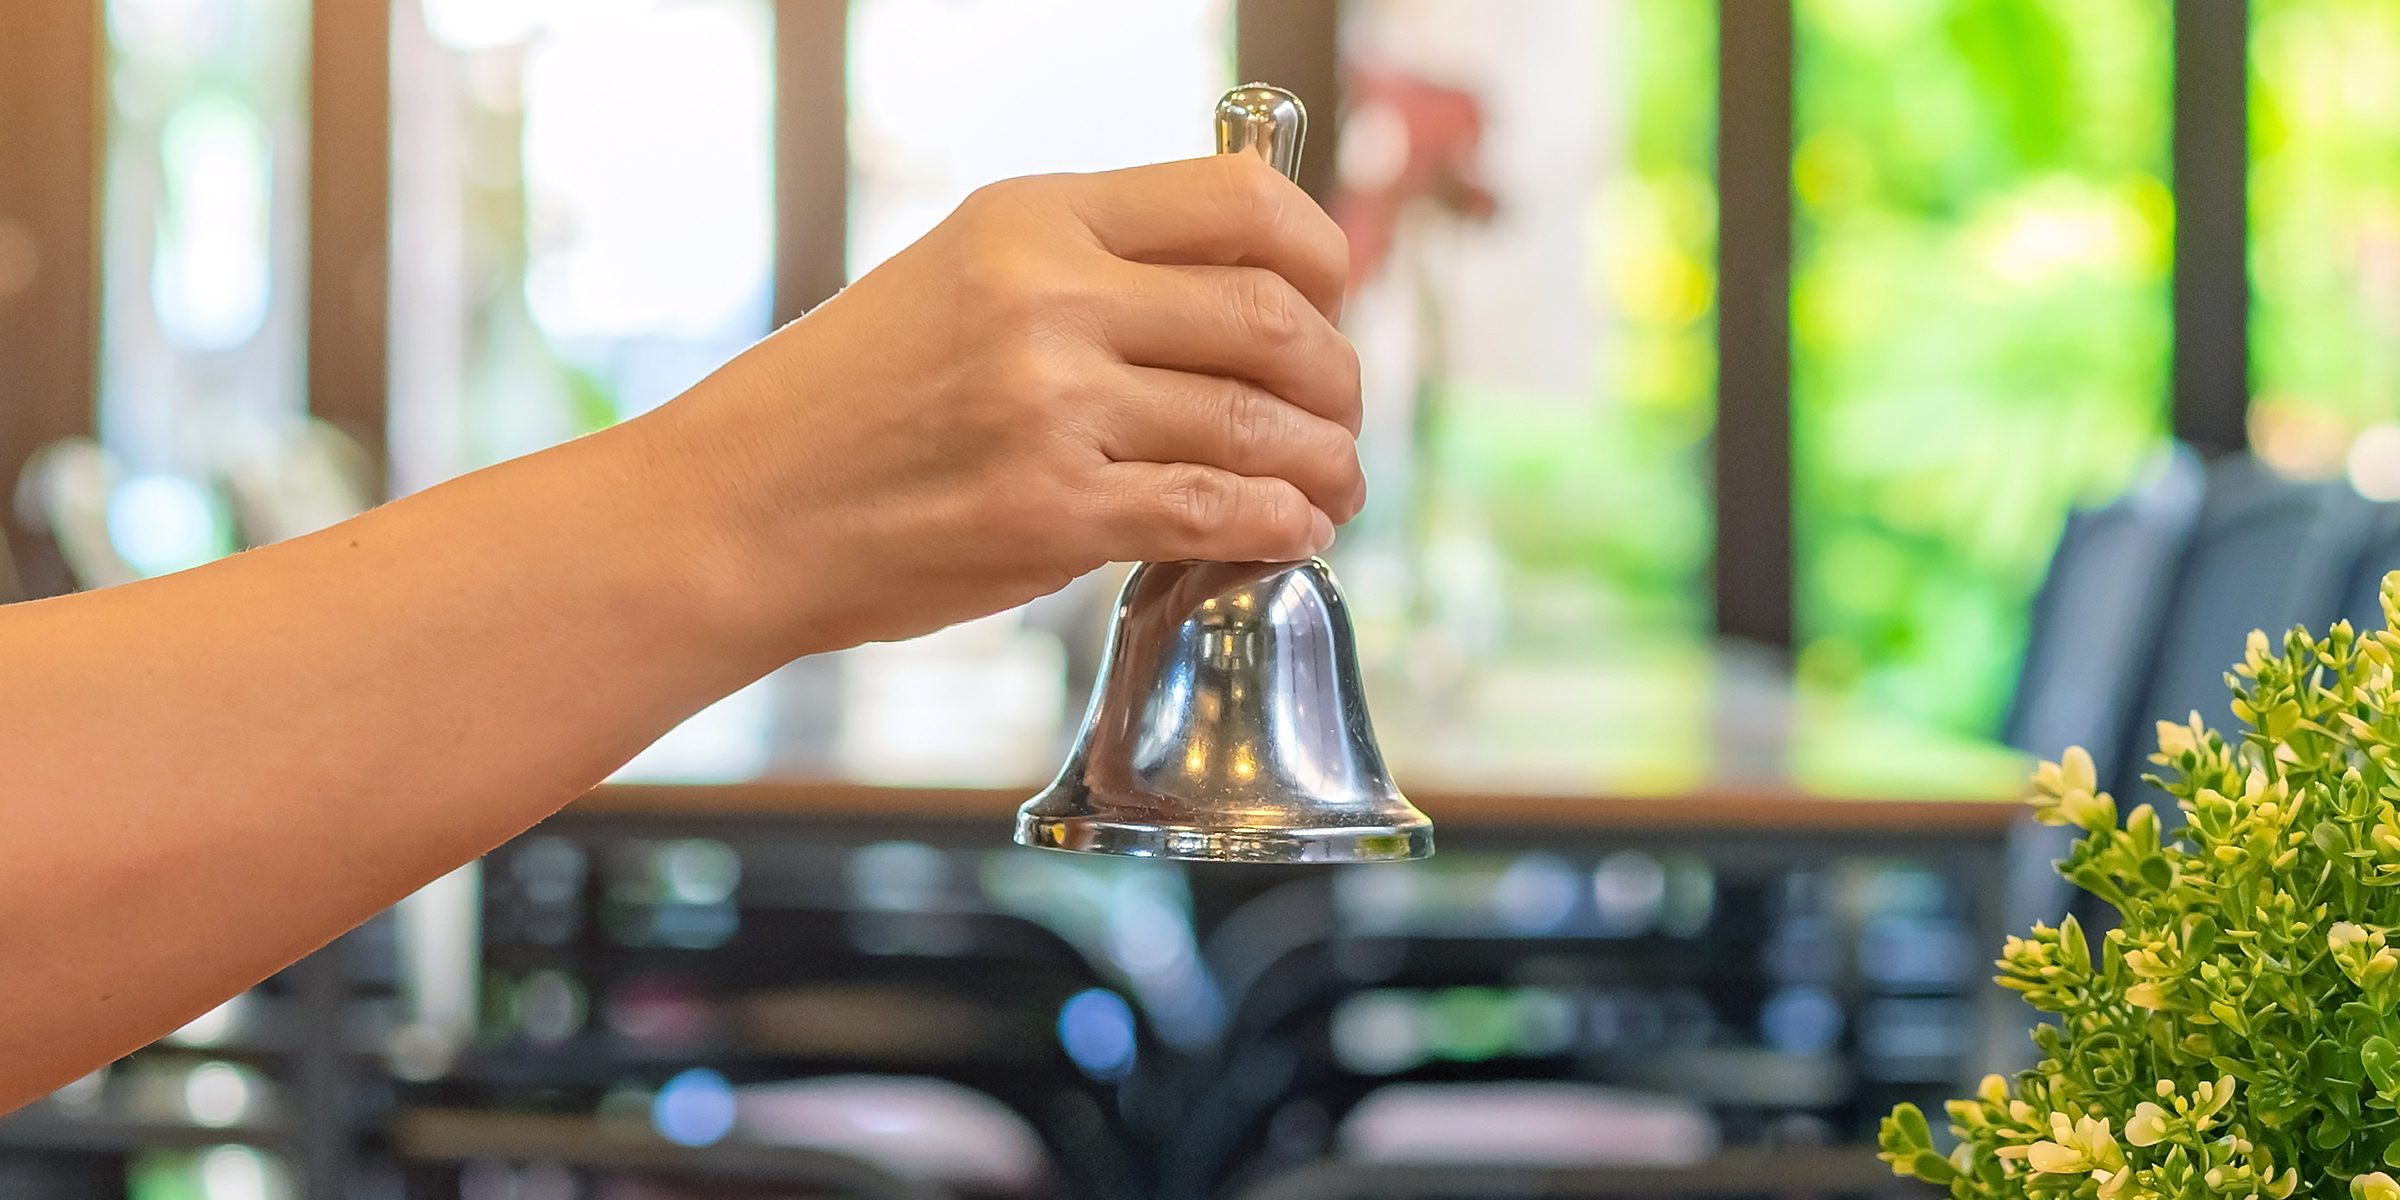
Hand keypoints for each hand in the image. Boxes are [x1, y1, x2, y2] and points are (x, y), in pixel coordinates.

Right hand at [653, 152, 1362, 651]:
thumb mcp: (962, 275)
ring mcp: (1051, 406)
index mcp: (1033, 216)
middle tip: (1340, 414)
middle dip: (1338, 376)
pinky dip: (1279, 523)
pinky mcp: (1049, 512)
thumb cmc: (850, 402)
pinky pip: (1214, 510)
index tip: (1332, 302)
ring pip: (1259, 422)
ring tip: (1333, 484)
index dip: (1321, 255)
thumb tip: (1246, 294)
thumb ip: (1091, 271)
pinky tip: (1294, 530)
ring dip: (1326, 461)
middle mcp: (1049, 297)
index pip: (1240, 199)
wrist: (739, 507)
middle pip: (1272, 317)